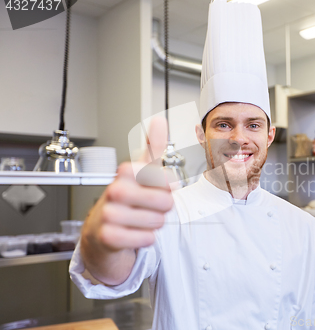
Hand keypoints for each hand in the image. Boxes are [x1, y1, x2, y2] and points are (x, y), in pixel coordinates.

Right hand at [82, 115, 172, 252]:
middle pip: (166, 202)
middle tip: (146, 207)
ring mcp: (109, 213)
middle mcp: (115, 190)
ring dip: (153, 224)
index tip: (155, 187)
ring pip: (158, 222)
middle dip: (162, 209)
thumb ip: (153, 147)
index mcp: (126, 171)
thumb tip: (160, 121)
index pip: (168, 180)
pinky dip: (145, 239)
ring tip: (137, 219)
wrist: (101, 230)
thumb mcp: (141, 170)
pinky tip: (131, 233)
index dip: (168, 187)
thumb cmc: (126, 198)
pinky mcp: (109, 236)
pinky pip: (147, 239)